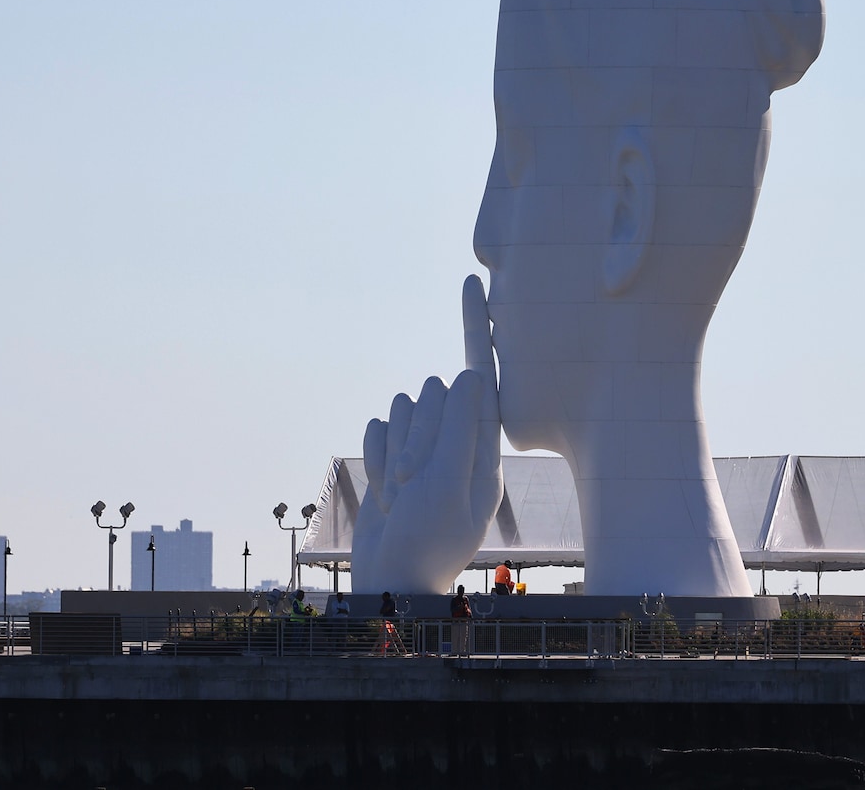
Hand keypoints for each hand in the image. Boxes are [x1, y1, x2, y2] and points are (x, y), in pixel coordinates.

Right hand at [350, 274, 503, 594]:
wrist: (392, 582)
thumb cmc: (429, 540)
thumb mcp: (452, 485)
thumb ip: (462, 428)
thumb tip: (471, 373)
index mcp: (488, 443)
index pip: (486, 374)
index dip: (478, 325)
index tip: (473, 282)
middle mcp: (460, 437)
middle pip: (433, 392)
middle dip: (417, 433)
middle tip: (415, 481)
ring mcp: (427, 444)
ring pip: (402, 405)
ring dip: (395, 449)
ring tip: (403, 492)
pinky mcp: (396, 451)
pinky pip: (377, 424)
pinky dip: (376, 455)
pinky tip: (387, 491)